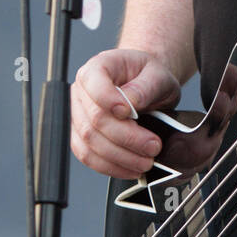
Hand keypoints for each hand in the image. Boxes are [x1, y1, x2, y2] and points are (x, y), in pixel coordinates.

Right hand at [71, 48, 181, 178]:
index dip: (110, 102)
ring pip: (89, 144)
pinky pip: (88, 157)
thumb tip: (129, 103)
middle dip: (126, 139)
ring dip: (120, 158)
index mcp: (97, 68)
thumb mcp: (158, 74)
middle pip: (94, 121)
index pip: (94, 86)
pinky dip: (110, 167)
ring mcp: (78, 116)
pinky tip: (131, 168)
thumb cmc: (150, 76)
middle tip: (153, 147)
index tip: (132, 114)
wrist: (147, 85)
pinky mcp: (81, 137)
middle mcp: (81, 92)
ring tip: (145, 162)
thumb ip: (145, 86)